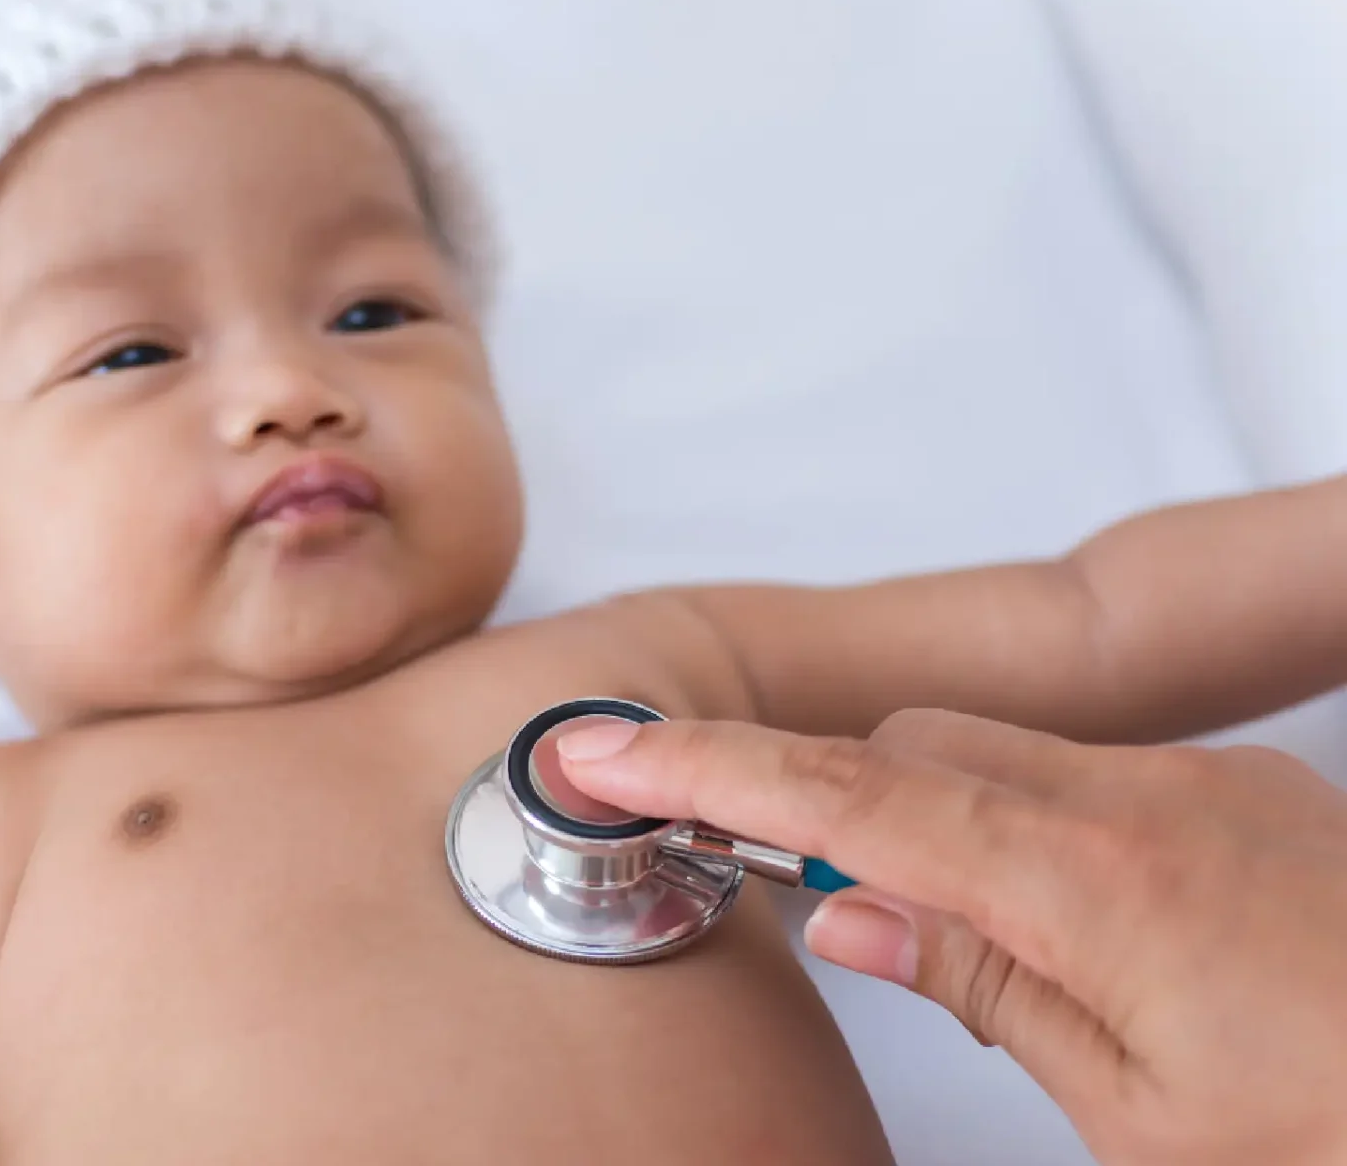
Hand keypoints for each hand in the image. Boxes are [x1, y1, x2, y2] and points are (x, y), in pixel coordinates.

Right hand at [557, 709, 1346, 1165]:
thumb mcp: (1146, 1124)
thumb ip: (985, 987)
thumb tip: (851, 913)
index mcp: (1103, 881)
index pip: (851, 797)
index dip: (711, 773)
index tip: (605, 757)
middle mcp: (1159, 798)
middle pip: (920, 745)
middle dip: (826, 798)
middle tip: (774, 889)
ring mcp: (1221, 789)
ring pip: (1005, 757)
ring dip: (933, 822)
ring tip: (932, 940)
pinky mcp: (1263, 803)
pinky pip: (1090, 780)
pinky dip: (1025, 831)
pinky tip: (1052, 933)